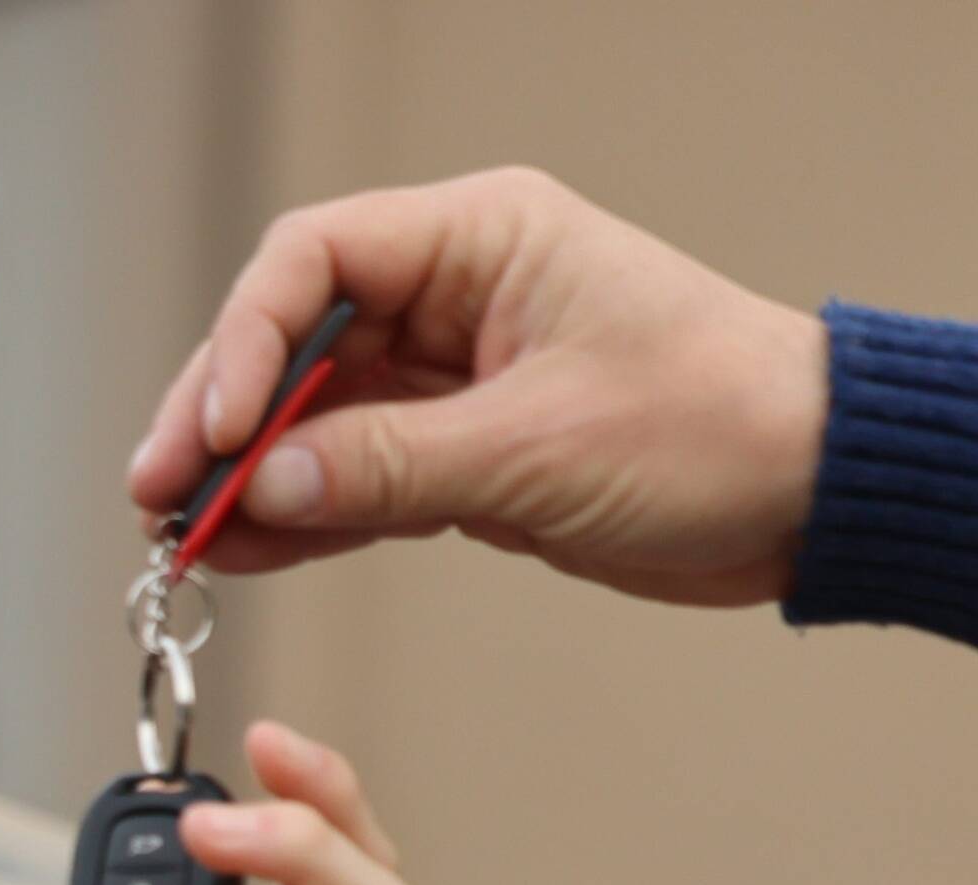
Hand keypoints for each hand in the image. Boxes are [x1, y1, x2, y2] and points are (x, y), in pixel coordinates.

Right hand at [123, 168, 826, 604]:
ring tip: (183, 539)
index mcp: (484, 238)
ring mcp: (452, 377)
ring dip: (245, 479)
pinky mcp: (459, 453)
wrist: (814, 493)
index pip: (315, 262)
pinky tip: (240, 553)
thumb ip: (388, 465)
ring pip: (309, 420)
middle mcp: (456, 294)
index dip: (244, 344)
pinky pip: (349, 479)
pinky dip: (295, 518)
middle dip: (219, 421)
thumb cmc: (720, 424)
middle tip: (163, 495)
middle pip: (291, 341)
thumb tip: (262, 489)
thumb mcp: (539, 445)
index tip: (210, 433)